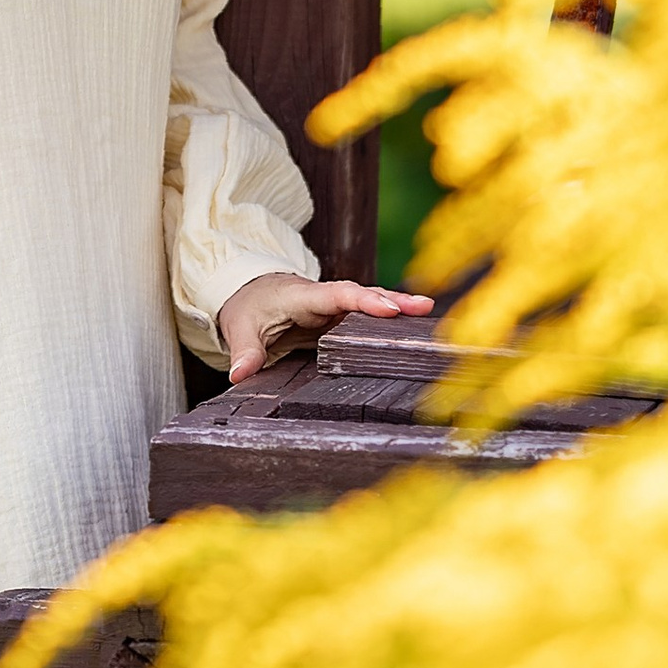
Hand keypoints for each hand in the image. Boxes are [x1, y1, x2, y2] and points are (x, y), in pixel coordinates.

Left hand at [218, 274, 432, 384]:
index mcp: (302, 296)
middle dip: (392, 300)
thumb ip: (244, 351)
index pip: (337, 295)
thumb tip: (240, 374)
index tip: (389, 309)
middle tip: (424, 307)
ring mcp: (333, 307)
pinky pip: (366, 317)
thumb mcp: (239, 328)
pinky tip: (412, 327)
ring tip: (428, 312)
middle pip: (362, 295)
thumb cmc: (247, 307)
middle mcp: (324, 297)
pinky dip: (389, 319)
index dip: (364, 301)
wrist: (248, 293)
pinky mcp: (338, 319)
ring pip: (370, 304)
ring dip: (397, 307)